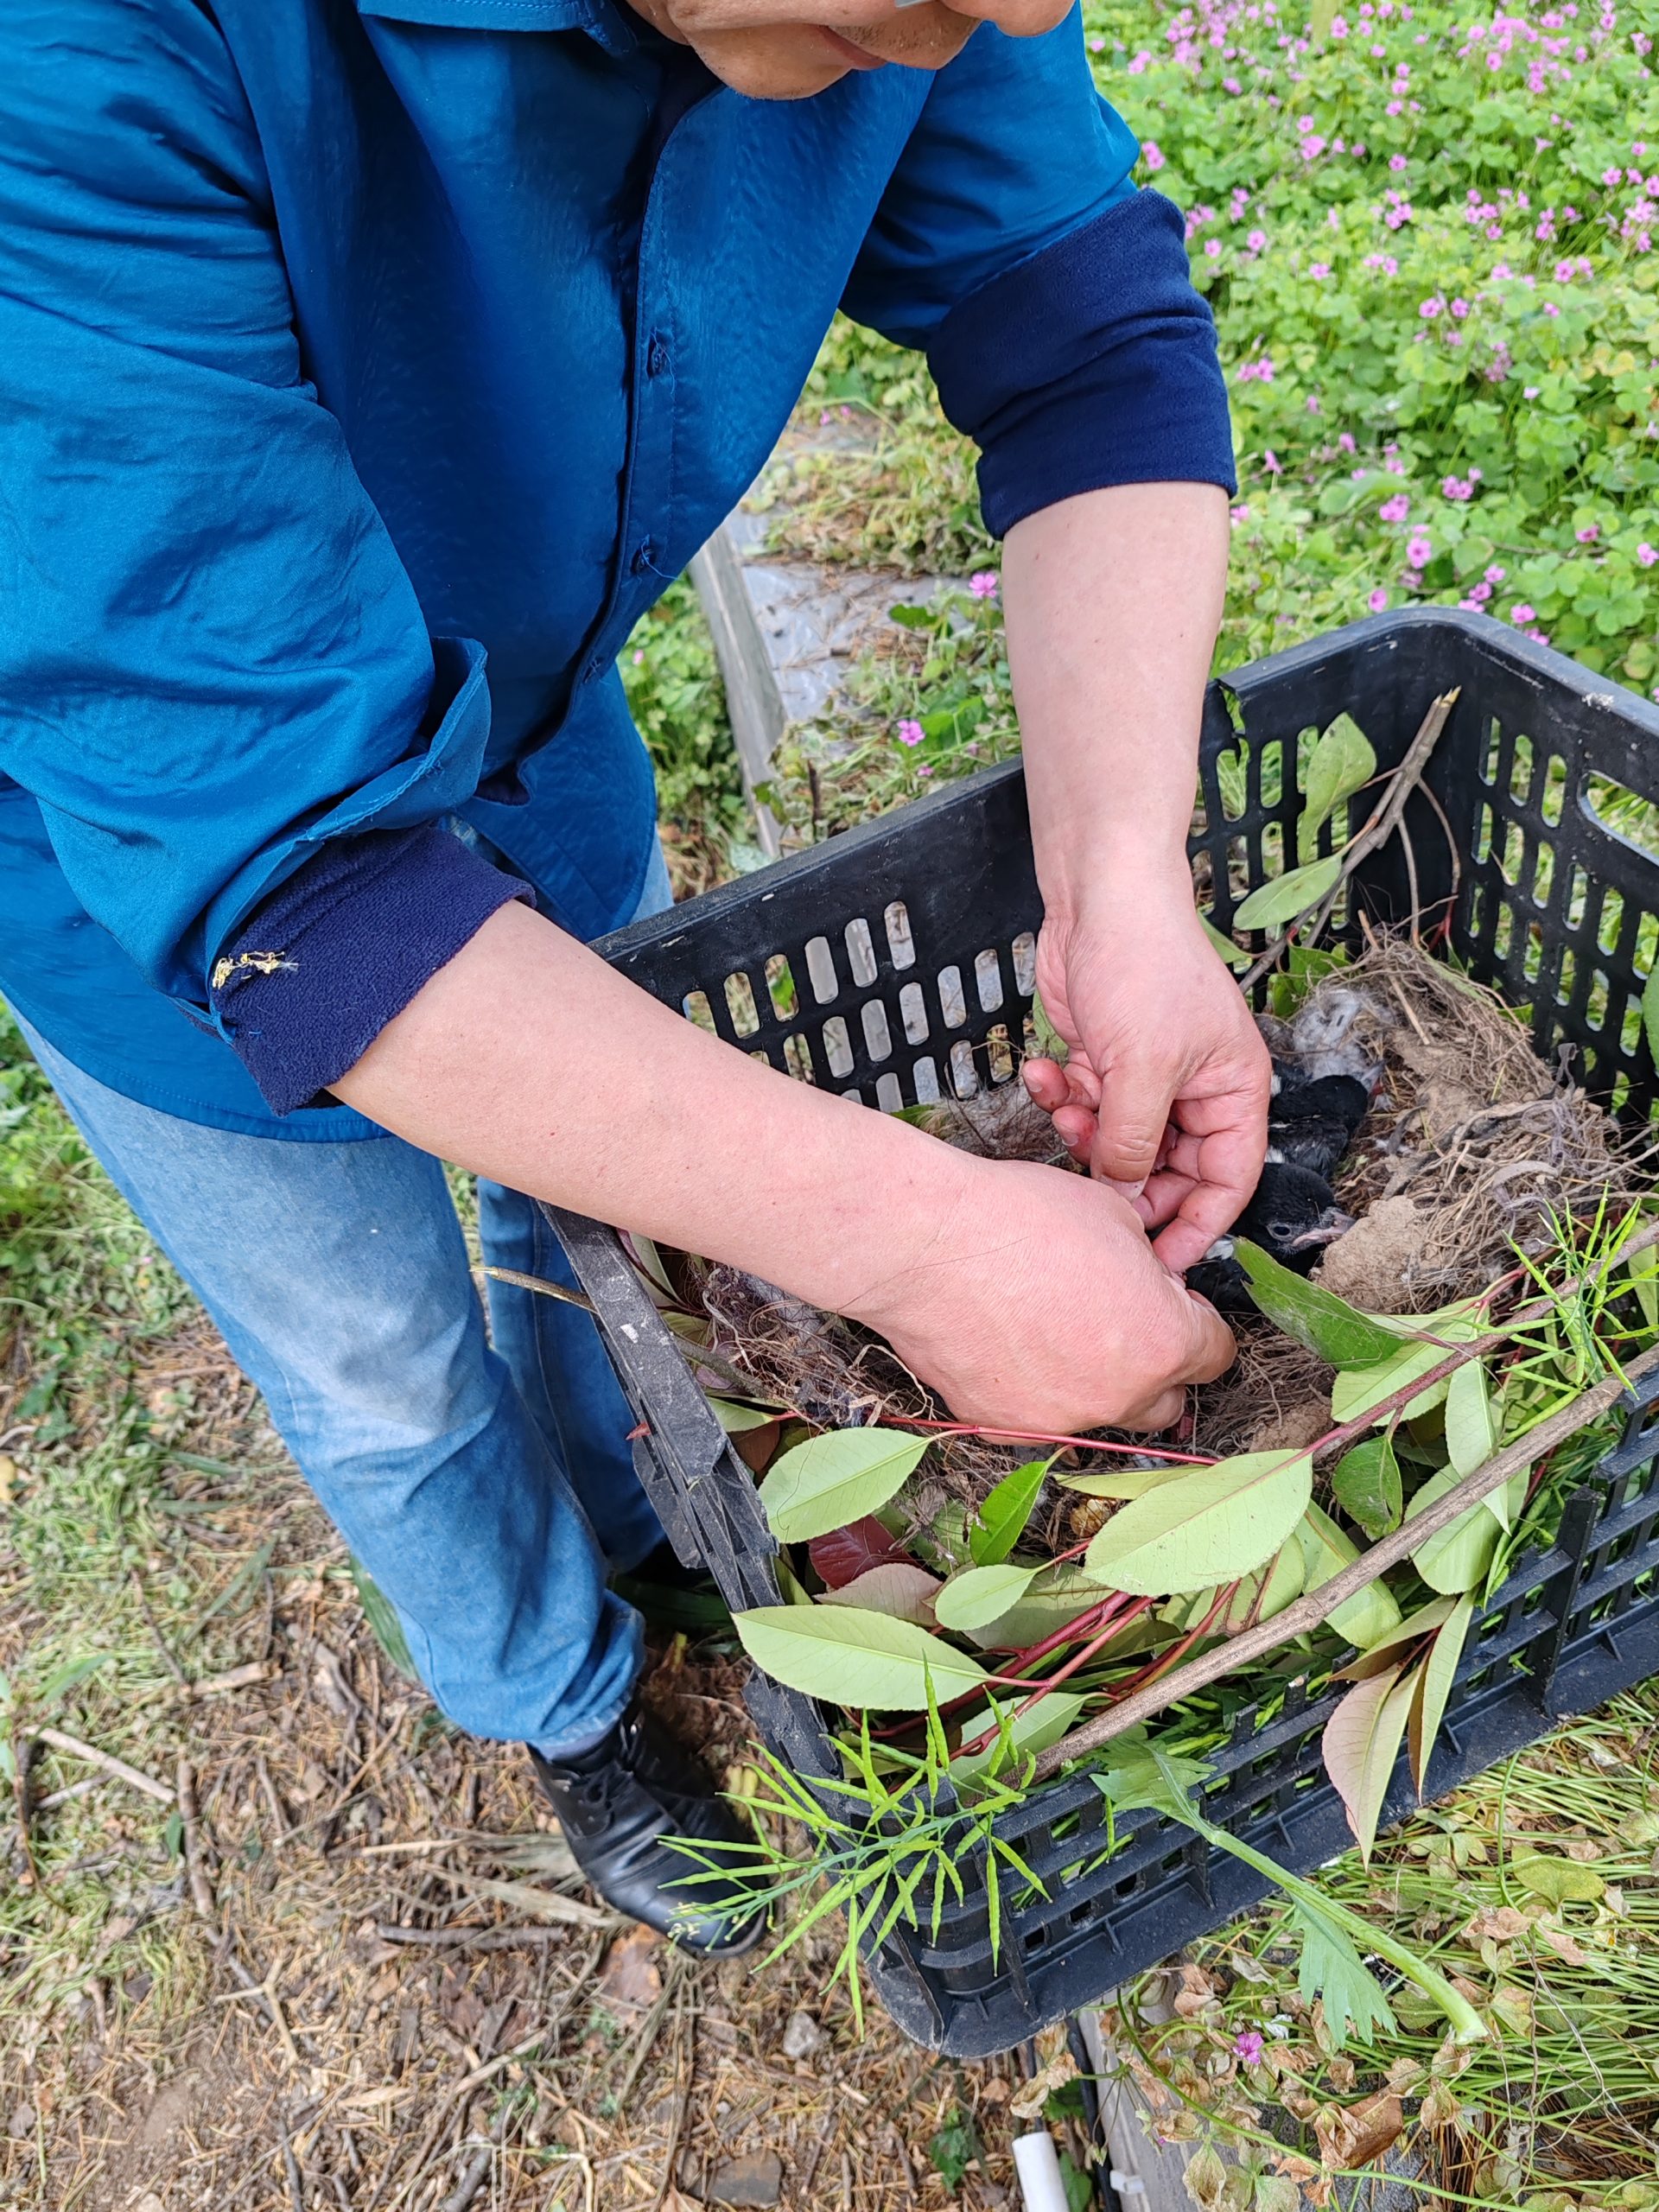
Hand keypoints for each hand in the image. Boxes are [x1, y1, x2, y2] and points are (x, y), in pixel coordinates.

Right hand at [848, 1153, 1235, 1433]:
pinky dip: (1037, 1390)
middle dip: (1155, 1366)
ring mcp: (1059, 1418)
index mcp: (1161, 1342)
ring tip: (1058, 1330)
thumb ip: (1150, 1266)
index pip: (1216, 1355)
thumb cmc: (1014, 1219)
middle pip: (1168, 1402)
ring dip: (1096, 1382)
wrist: (926, 1244)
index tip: (1177, 1309)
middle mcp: (1117, 1394)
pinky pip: (1041, 1417)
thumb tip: (1149, 1282)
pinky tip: (1013, 1343)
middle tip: (1124, 1323)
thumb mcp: (1115, 1216)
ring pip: (1101, 1413)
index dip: (1197, 1324)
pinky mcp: (1004, 1427)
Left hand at [1023, 887, 1270, 1275]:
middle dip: (1124, 1178)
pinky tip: (1045, 1072)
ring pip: (1118, 1143)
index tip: (1163, 1264)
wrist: (1098, 897)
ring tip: (1067, 1109)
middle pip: (1167, 1170)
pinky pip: (1086, 1108)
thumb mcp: (1143, 1068)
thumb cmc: (1143, 964)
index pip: (1227, 1180)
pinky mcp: (1104, 1061)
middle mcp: (1195, 1090)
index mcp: (1233, 1091)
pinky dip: (1062, 1100)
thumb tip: (1123, 1200)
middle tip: (1088, 1190)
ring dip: (1085, 1136)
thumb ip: (1134, 1143)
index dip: (1197, 1226)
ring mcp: (1148, 1076)